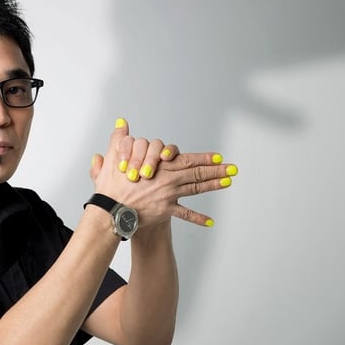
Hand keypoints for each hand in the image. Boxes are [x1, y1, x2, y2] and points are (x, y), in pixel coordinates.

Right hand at [89, 119, 236, 226]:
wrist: (110, 208)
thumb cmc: (111, 183)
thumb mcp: (114, 156)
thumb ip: (119, 139)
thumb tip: (121, 122)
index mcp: (160, 167)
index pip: (186, 159)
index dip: (203, 158)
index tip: (217, 156)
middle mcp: (168, 180)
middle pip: (197, 173)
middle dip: (217, 170)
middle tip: (233, 168)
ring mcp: (169, 196)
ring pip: (196, 189)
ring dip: (214, 185)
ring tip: (229, 181)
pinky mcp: (165, 210)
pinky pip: (184, 214)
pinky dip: (198, 218)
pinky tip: (211, 222)